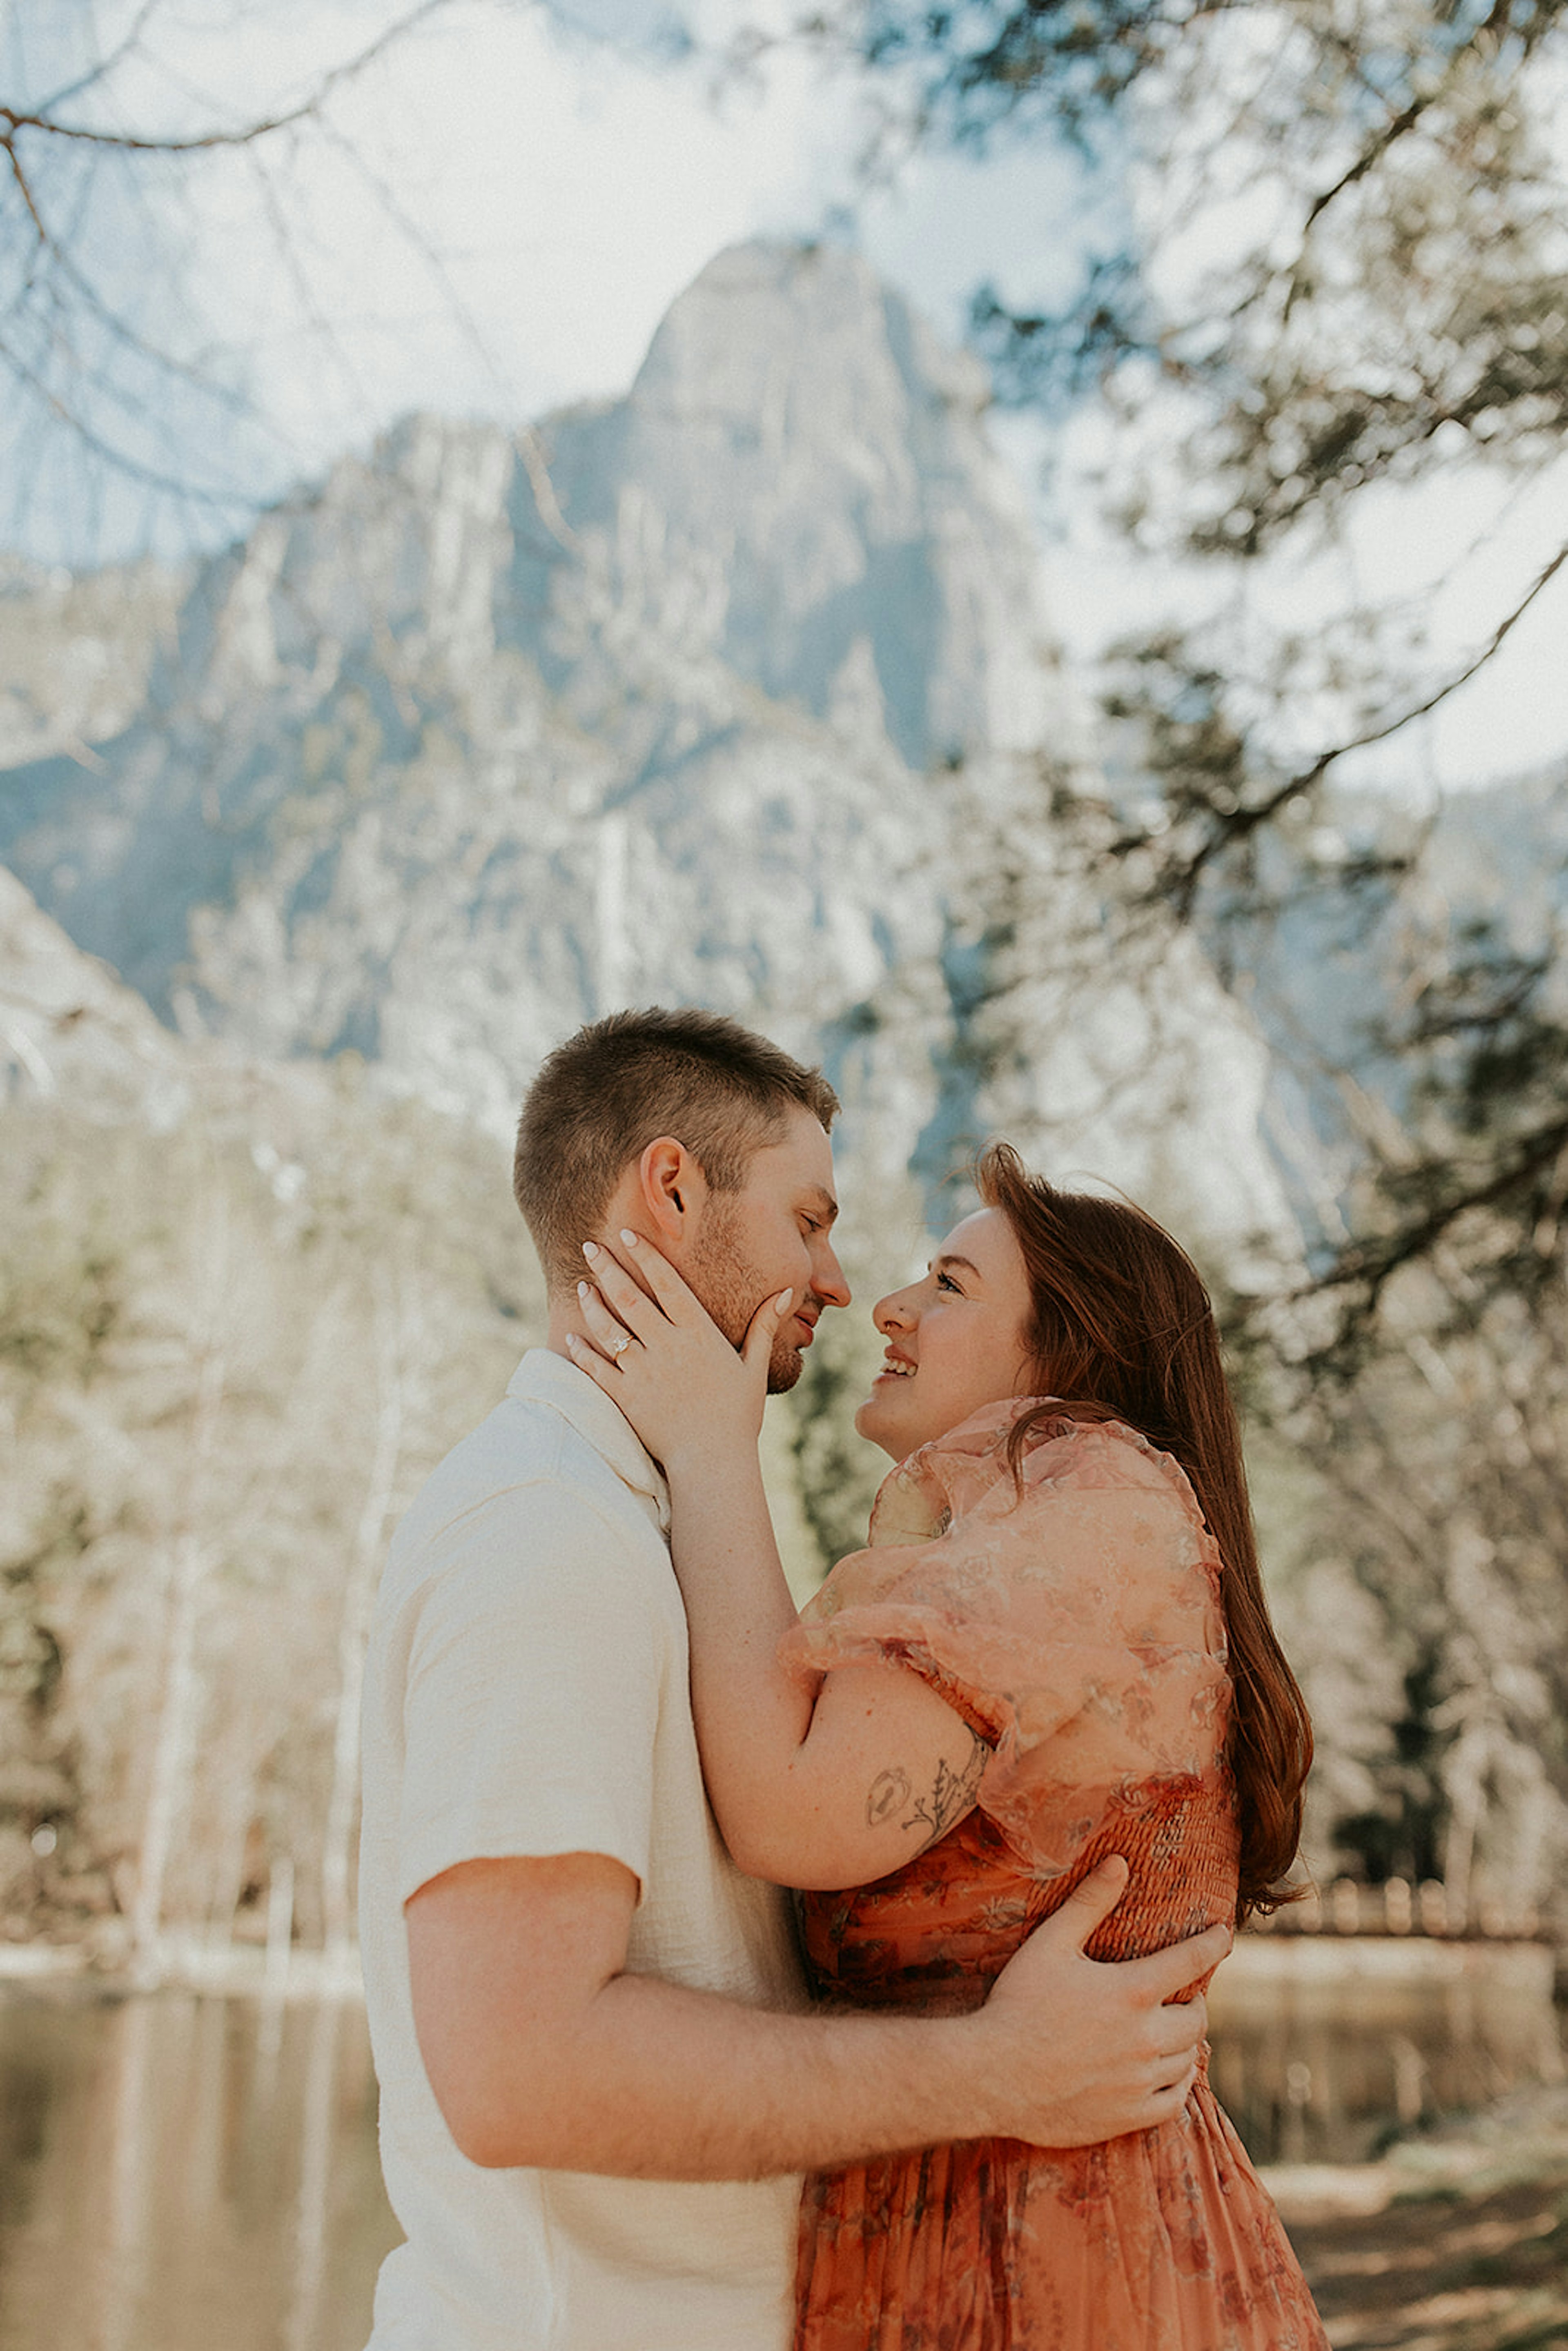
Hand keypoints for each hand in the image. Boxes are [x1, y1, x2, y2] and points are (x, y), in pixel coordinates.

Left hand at [565, 1232, 793, 1472]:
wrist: (713, 1461)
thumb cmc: (737, 1416)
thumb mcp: (753, 1367)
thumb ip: (763, 1327)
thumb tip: (787, 1293)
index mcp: (698, 1333)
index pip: (667, 1283)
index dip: (646, 1256)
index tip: (627, 1235)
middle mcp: (667, 1346)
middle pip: (629, 1297)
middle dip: (607, 1268)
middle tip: (589, 1247)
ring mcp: (643, 1371)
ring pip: (609, 1328)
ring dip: (592, 1304)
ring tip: (582, 1286)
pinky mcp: (625, 1397)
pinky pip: (596, 1368)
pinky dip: (582, 1351)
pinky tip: (572, 1336)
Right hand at [972, 1858, 1230, 2147]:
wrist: (993, 2076)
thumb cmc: (1018, 2003)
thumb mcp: (1050, 1943)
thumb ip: (1089, 1902)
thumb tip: (1118, 1862)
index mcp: (1132, 1991)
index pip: (1191, 1960)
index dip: (1214, 1944)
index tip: (1225, 1935)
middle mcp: (1146, 2037)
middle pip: (1198, 2017)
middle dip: (1197, 2000)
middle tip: (1186, 1994)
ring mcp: (1140, 2080)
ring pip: (1189, 2059)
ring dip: (1188, 2041)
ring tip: (1177, 2030)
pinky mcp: (1129, 2116)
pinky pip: (1175, 2101)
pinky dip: (1181, 2084)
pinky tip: (1171, 2074)